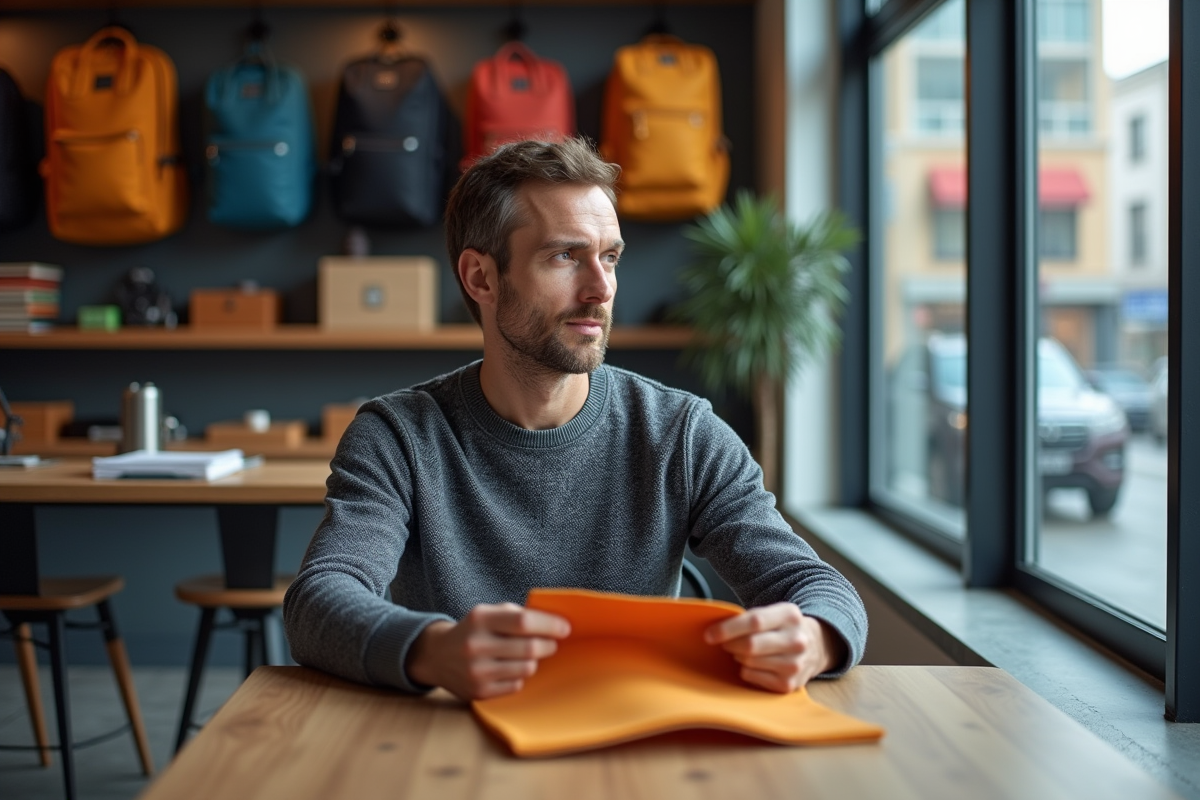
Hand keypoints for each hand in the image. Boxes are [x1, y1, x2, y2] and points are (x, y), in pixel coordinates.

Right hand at [406, 603, 570, 700]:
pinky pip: (517, 685)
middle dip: (549, 645)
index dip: (550, 625)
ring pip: (527, 668)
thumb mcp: (488, 613)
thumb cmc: (473, 631)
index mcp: (480, 619)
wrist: (437, 656)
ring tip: (527, 655)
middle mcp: (476, 645)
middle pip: (530, 648)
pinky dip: (519, 676)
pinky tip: (509, 669)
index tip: (565, 628)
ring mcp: (476, 671)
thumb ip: (517, 615)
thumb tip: (554, 623)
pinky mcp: (478, 692)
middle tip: (552, 644)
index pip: (524, 622)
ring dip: (534, 661)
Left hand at [703, 603, 846, 692]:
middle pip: (750, 645)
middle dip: (730, 644)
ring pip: (749, 662)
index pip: (754, 621)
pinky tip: (754, 664)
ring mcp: (795, 664)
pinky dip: (746, 670)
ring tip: (742, 652)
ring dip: (738, 657)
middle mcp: (797, 640)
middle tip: (724, 644)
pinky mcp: (790, 684)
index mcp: (789, 615)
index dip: (728, 629)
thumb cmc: (782, 628)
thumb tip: (714, 630)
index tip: (709, 635)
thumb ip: (748, 618)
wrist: (816, 646)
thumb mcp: (773, 613)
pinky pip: (752, 676)